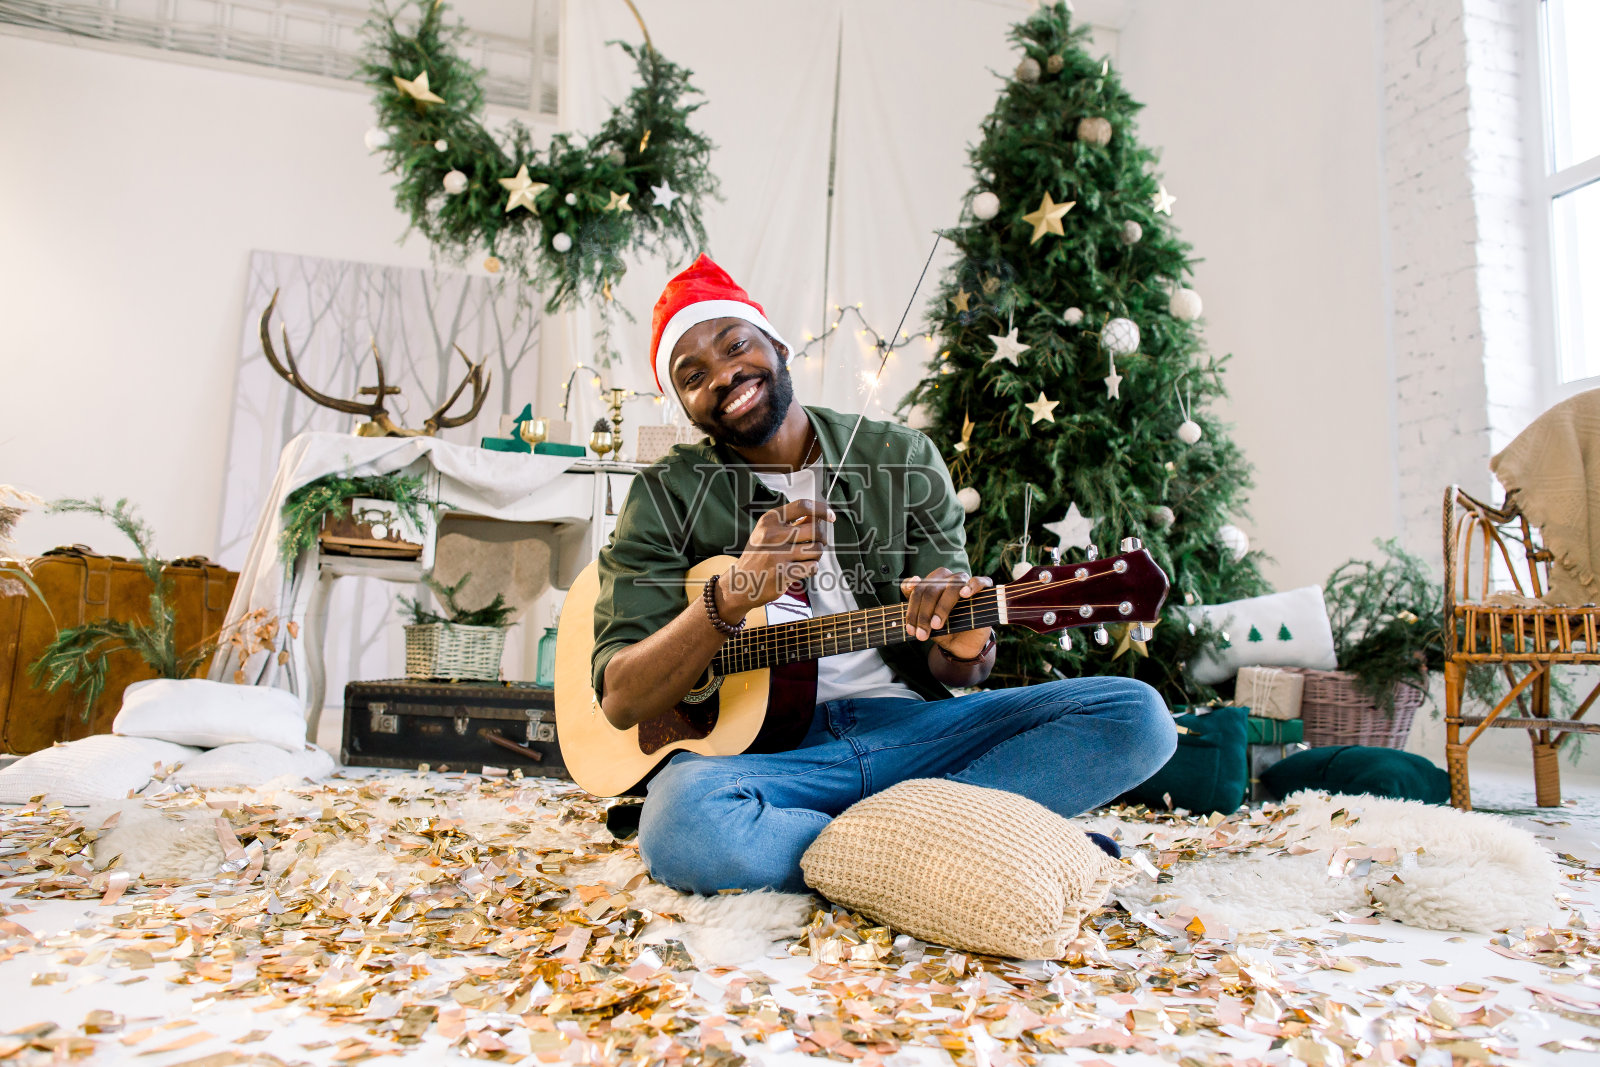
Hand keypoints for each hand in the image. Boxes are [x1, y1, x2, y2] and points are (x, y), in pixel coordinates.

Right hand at [718, 499, 833, 620]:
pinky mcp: (784, 573)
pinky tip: (801, 569)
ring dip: (816, 555)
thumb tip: (817, 516)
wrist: (740, 584)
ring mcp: (778, 555)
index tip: (830, 516)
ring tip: (806, 558)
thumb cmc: (758, 556)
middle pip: (815, 529)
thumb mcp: (767, 533)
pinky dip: (811, 569)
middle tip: (819, 543)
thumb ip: (790, 523)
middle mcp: (772, 535)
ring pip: (816, 550)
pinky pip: (812, 567)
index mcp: (769, 521)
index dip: (821, 509)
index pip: (802, 506)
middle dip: (822, 537)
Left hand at [900, 567, 993, 653]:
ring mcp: (965, 582)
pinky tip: (964, 594)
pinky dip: (972, 585)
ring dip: (942, 607)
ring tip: (936, 625)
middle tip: (922, 634)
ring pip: (951, 586)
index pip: (918, 589)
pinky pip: (979, 581)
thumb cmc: (943, 628)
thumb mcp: (925, 621)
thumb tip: (912, 581)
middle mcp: (947, 579)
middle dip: (924, 614)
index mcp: (931, 583)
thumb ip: (915, 604)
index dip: (912, 609)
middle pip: (931, 589)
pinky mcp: (983, 591)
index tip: (910, 629)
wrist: (963, 644)